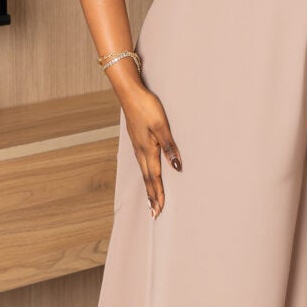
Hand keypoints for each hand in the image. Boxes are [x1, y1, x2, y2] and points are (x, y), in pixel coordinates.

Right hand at [119, 79, 181, 217]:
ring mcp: (137, 146)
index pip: (154, 178)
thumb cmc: (147, 107)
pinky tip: (146, 174)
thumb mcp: (161, 126)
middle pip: (148, 179)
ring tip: (150, 200)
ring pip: (144, 172)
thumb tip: (177, 166)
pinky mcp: (137, 140)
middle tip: (154, 213)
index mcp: (148, 150)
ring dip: (148, 187)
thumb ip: (170, 146)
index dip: (158, 194)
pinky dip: (145, 174)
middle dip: (152, 196)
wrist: (129, 93)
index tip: (159, 211)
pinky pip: (142, 163)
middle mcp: (141, 151)